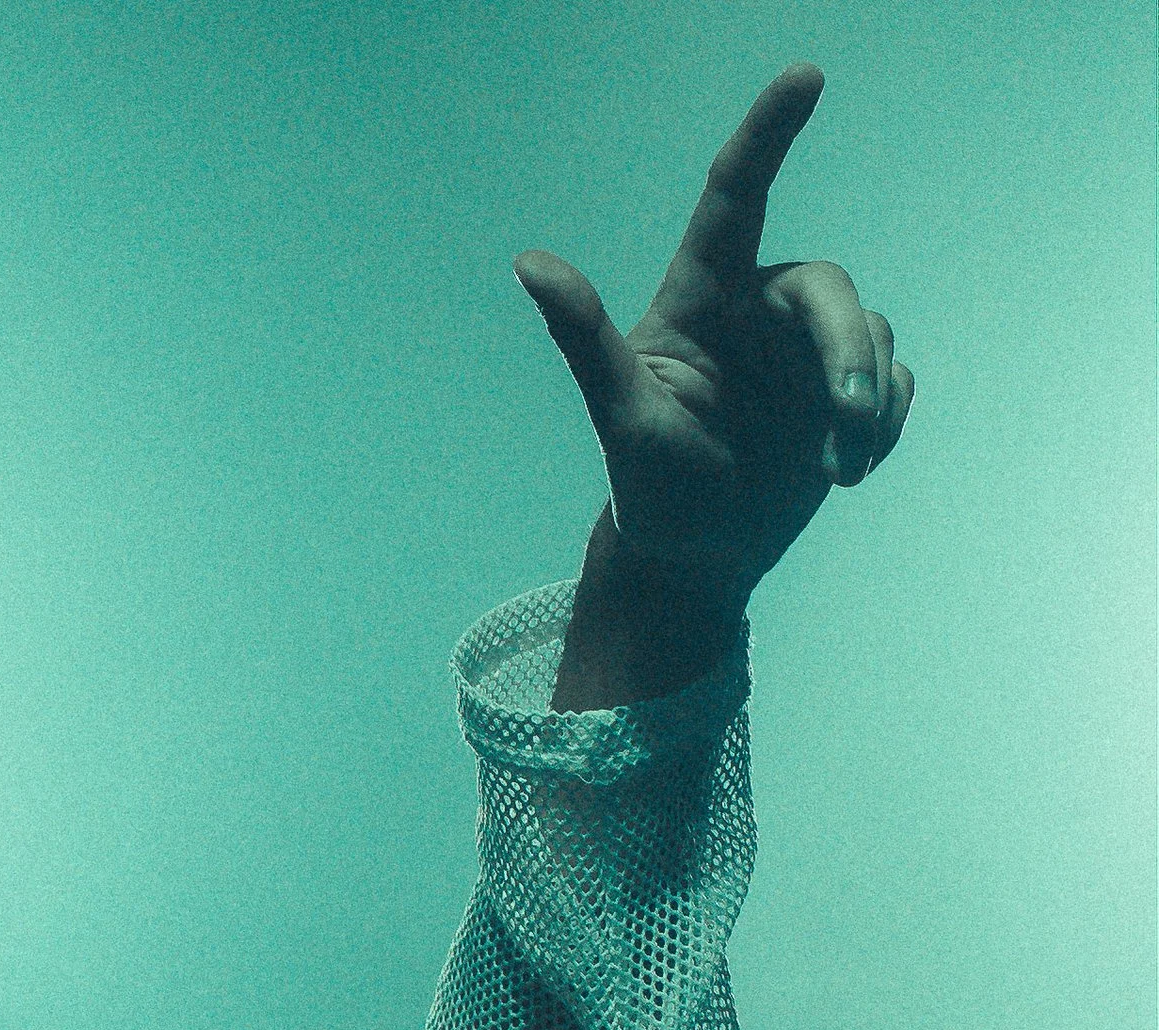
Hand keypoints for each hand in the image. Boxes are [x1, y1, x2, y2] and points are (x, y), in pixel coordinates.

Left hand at [518, 65, 913, 620]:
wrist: (696, 559)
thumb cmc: (649, 487)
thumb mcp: (618, 416)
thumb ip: (583, 337)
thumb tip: (528, 262)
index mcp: (703, 297)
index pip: (736, 197)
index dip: (769, 133)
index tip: (805, 75)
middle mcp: (760, 309)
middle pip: (829, 289)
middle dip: (848, 353)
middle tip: (845, 425)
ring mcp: (808, 351)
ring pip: (873, 336)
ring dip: (866, 406)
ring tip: (838, 470)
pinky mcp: (849, 392)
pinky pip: (896, 381)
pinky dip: (884, 424)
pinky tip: (851, 466)